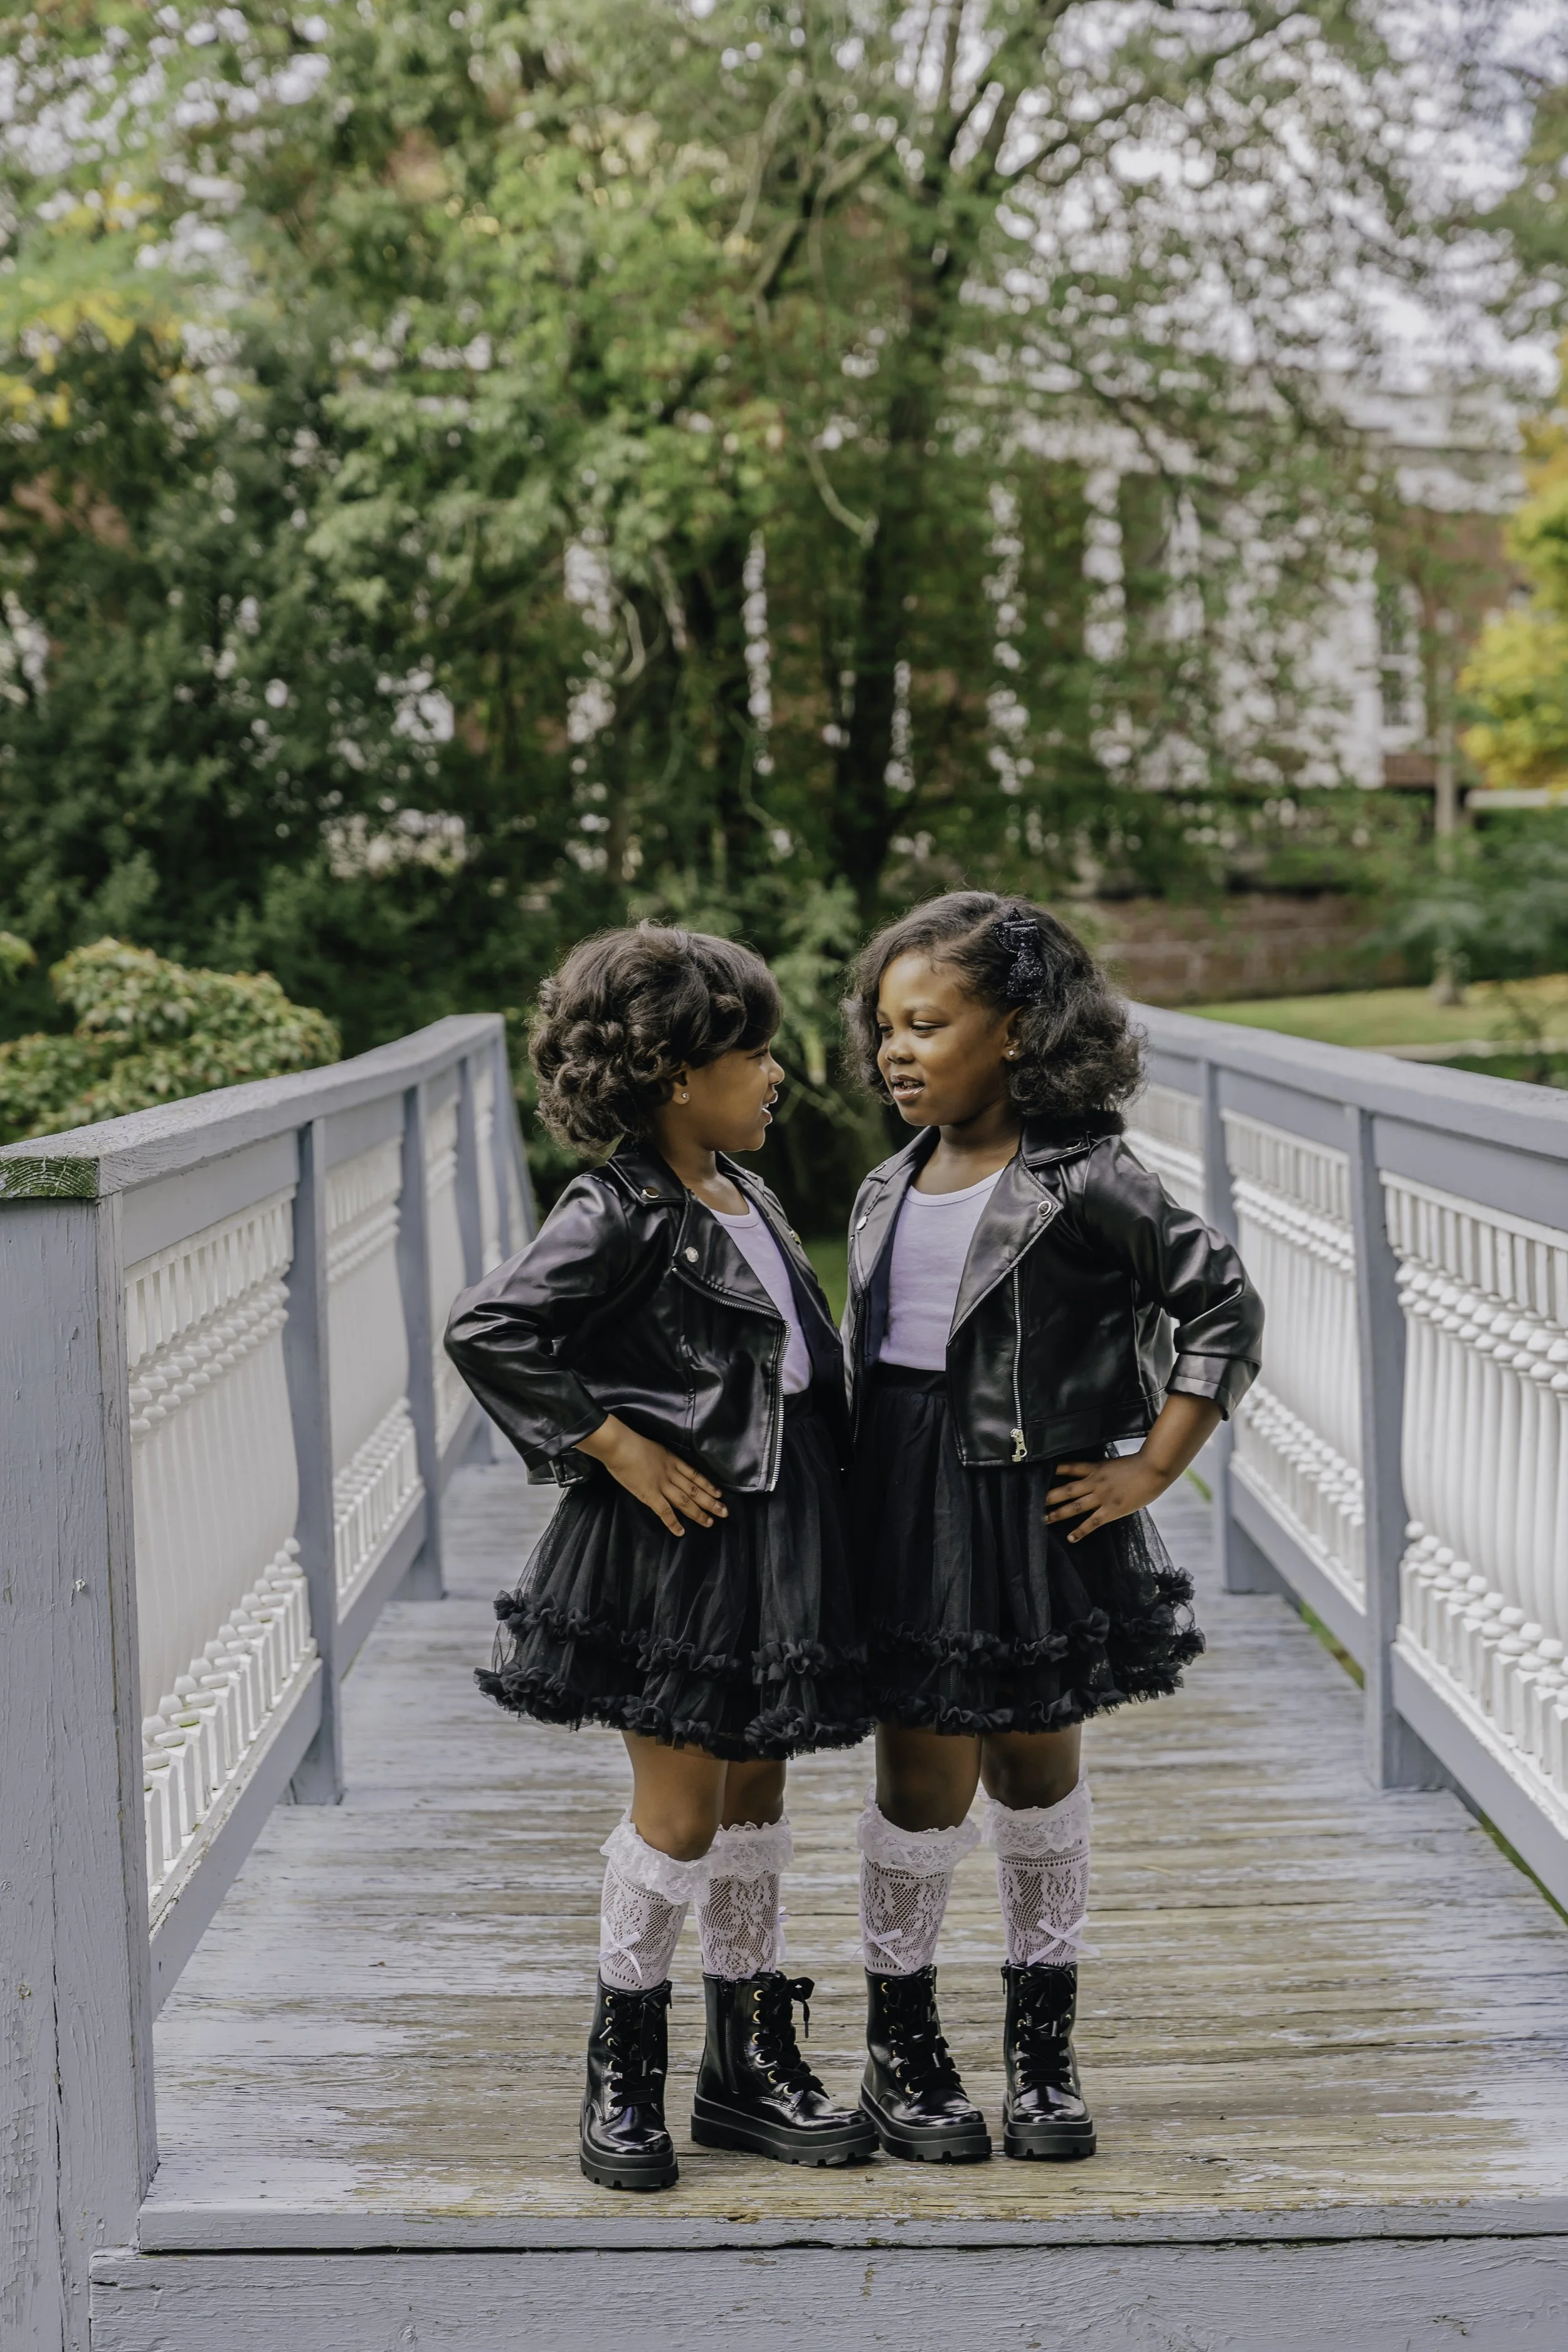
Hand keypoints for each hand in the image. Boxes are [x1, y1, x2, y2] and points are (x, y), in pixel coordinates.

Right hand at [576, 1415, 727, 1536]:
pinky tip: (681, 1532)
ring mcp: (661, 1484)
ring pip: (685, 1501)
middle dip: (711, 1502)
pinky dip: (673, 1523)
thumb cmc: (631, 1442)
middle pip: (695, 1489)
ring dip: (698, 1513)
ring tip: (710, 1522)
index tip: (719, 1493)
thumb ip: (660, 1458)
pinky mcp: (649, 1494)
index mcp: (672, 1460)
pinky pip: (664, 1511)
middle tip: (724, 1512)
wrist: (619, 1445)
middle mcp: (671, 1473)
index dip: (708, 1485)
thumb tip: (662, 1465)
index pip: (695, 1475)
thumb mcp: (653, 1447)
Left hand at [1045, 1453, 1172, 1542]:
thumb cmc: (1139, 1465)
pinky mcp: (1111, 1510)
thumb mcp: (1116, 1464)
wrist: (1153, 1470)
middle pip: (1066, 1490)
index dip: (1054, 1470)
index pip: (1070, 1467)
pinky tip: (1070, 1538)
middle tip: (1032, 1502)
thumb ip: (1105, 1471)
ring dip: (1058, 1513)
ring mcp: (1102, 1497)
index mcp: (1096, 1468)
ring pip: (1075, 1506)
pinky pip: (1092, 1523)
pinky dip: (1080, 1531)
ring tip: (1043, 1519)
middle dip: (1049, 1497)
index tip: (1040, 1473)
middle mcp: (1094, 1482)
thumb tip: (1099, 1475)